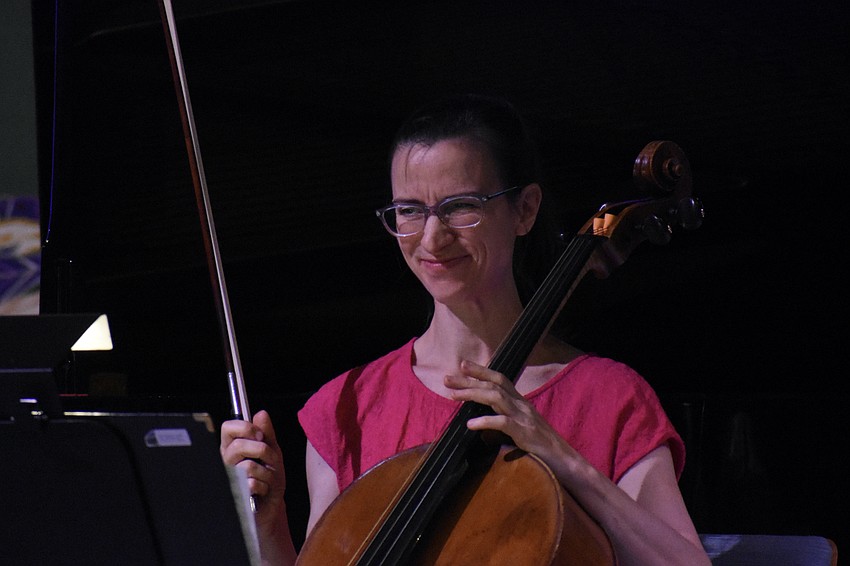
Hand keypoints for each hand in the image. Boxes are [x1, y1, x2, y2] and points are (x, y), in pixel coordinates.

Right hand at [220, 410, 286, 532]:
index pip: (227, 428)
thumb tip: (261, 414)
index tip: (260, 435)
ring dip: (268, 472)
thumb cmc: (268, 479)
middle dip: (262, 451)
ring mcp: (228, 479)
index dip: (245, 427)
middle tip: (270, 459)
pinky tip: (263, 491)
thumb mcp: (273, 452)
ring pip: (248, 466)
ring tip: (268, 479)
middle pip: (238, 445)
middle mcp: (226, 462)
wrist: (270, 507)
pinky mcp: (235, 496)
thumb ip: (267, 433)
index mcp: (232, 448)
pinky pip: (253, 484)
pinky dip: (266, 487)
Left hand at [443, 360, 567, 464]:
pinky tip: (470, 424)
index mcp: (520, 402)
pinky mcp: (525, 433)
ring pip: (496, 397)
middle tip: (447, 379)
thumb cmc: (541, 447)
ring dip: (473, 394)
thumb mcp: (521, 428)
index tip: (462, 365)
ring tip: (453, 396)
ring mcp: (524, 417)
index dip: (481, 370)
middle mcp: (522, 405)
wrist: (565, 461)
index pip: (500, 379)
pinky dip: (485, 421)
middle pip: (494, 384)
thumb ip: (504, 421)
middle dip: (469, 380)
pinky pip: (503, 423)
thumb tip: (478, 424)